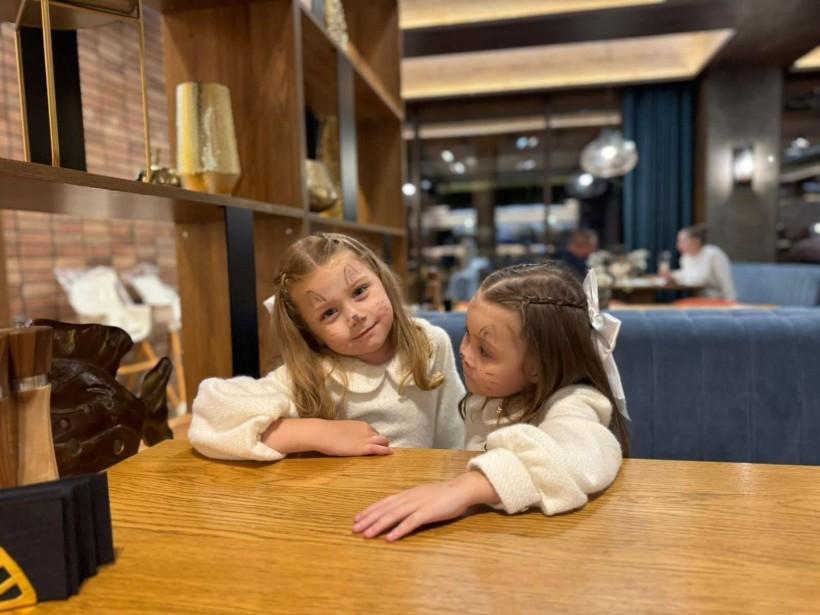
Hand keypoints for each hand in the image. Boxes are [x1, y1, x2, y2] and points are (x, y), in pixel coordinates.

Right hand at [315, 420, 391, 456]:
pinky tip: (390, 453)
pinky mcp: (362, 448)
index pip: (374, 432)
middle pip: (381, 437)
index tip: (375, 444)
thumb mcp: (344, 430)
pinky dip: (385, 451)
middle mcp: (366, 430)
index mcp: (361, 425)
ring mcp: (365, 439)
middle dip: (383, 443)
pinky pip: (377, 449)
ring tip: (387, 453)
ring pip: (383, 441)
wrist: (321, 433)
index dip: (375, 439)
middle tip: (382, 450)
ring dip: (386, 447)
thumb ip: (351, 433)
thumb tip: (351, 438)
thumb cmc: (328, 432)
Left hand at [352, 471, 498, 540]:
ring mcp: (417, 505)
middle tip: (354, 529)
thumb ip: (410, 502)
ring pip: (393, 516)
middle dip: (368, 519)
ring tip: (366, 535)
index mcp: (407, 494)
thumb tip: (397, 510)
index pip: (384, 502)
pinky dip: (399, 531)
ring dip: (378, 526)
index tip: (357, 518)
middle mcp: (408, 498)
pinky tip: (389, 538)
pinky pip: (410, 523)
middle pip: (384, 509)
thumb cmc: (443, 494)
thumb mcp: (422, 495)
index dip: (370, 510)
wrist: (461, 489)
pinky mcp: (427, 513)